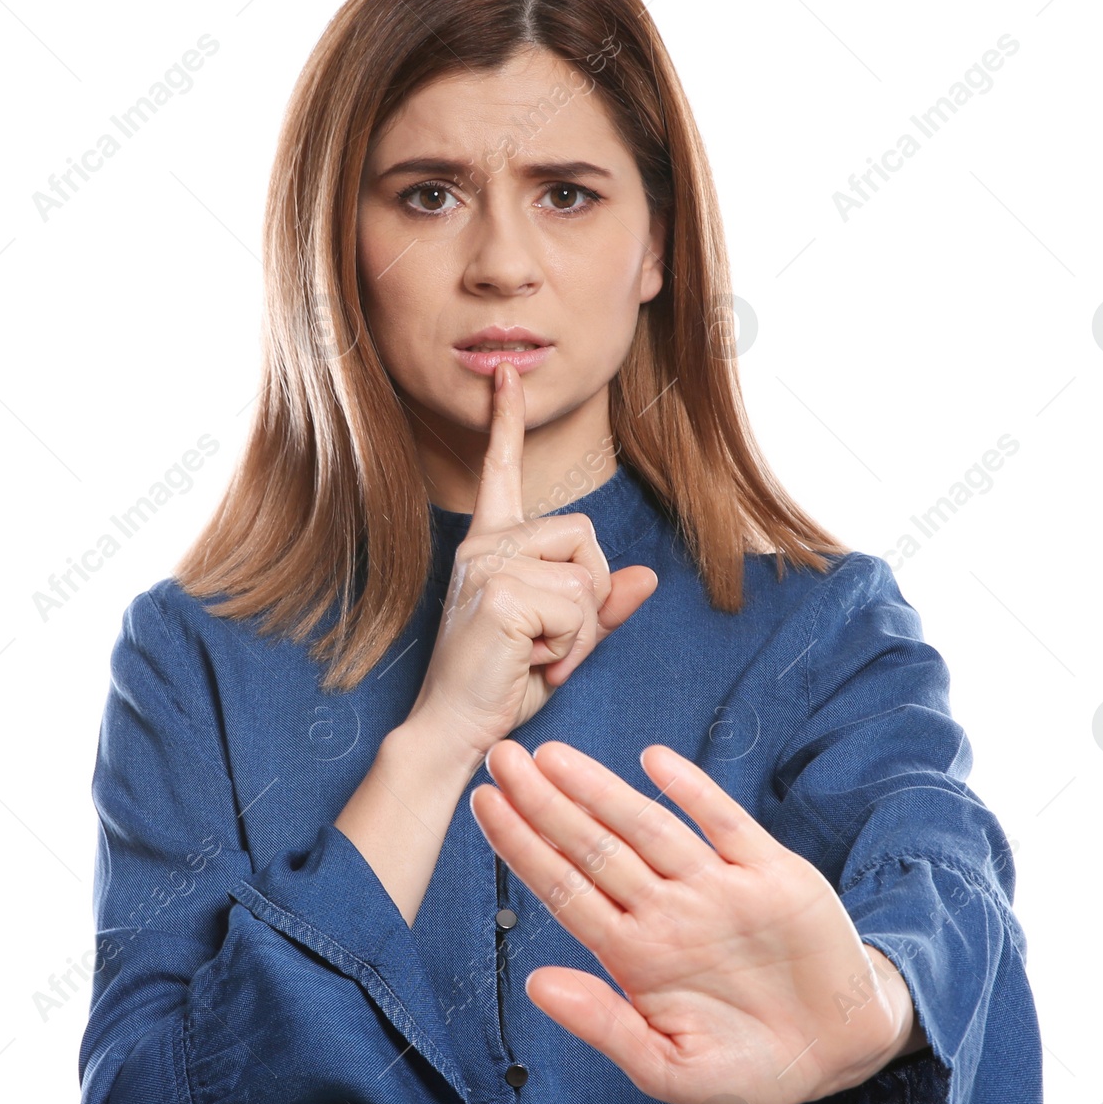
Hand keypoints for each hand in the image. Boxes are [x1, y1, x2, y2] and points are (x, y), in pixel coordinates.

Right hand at [406, 361, 657, 766]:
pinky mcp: (499, 591)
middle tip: (551, 645)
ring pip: (586, 574)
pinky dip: (569, 646)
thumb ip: (601, 607)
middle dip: (590, 598)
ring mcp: (489, 562)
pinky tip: (530, 662)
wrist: (455, 729)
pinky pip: (577, 607)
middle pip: (585, 534)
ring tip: (537, 655)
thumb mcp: (564, 641)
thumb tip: (647, 576)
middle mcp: (486, 543)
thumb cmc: (503, 685)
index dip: (505, 422)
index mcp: (492, 543)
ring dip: (580, 629)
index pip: (502, 471)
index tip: (504, 374)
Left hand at [469, 739, 926, 1103]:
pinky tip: (655, 761)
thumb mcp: (671, 1068)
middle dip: (544, 803)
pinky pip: (726, 823)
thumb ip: (605, 1026)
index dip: (523, 847)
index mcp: (636, 954)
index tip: (483, 806)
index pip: (565, 890)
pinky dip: (693, 791)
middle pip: (594, 847)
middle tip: (498, 756)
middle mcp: (668, 910)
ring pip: (648, 828)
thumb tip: (534, 987)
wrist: (841, 1052)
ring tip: (553, 756)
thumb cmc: (749, 1066)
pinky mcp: (773, 873)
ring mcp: (718, 887)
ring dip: (601, 791)